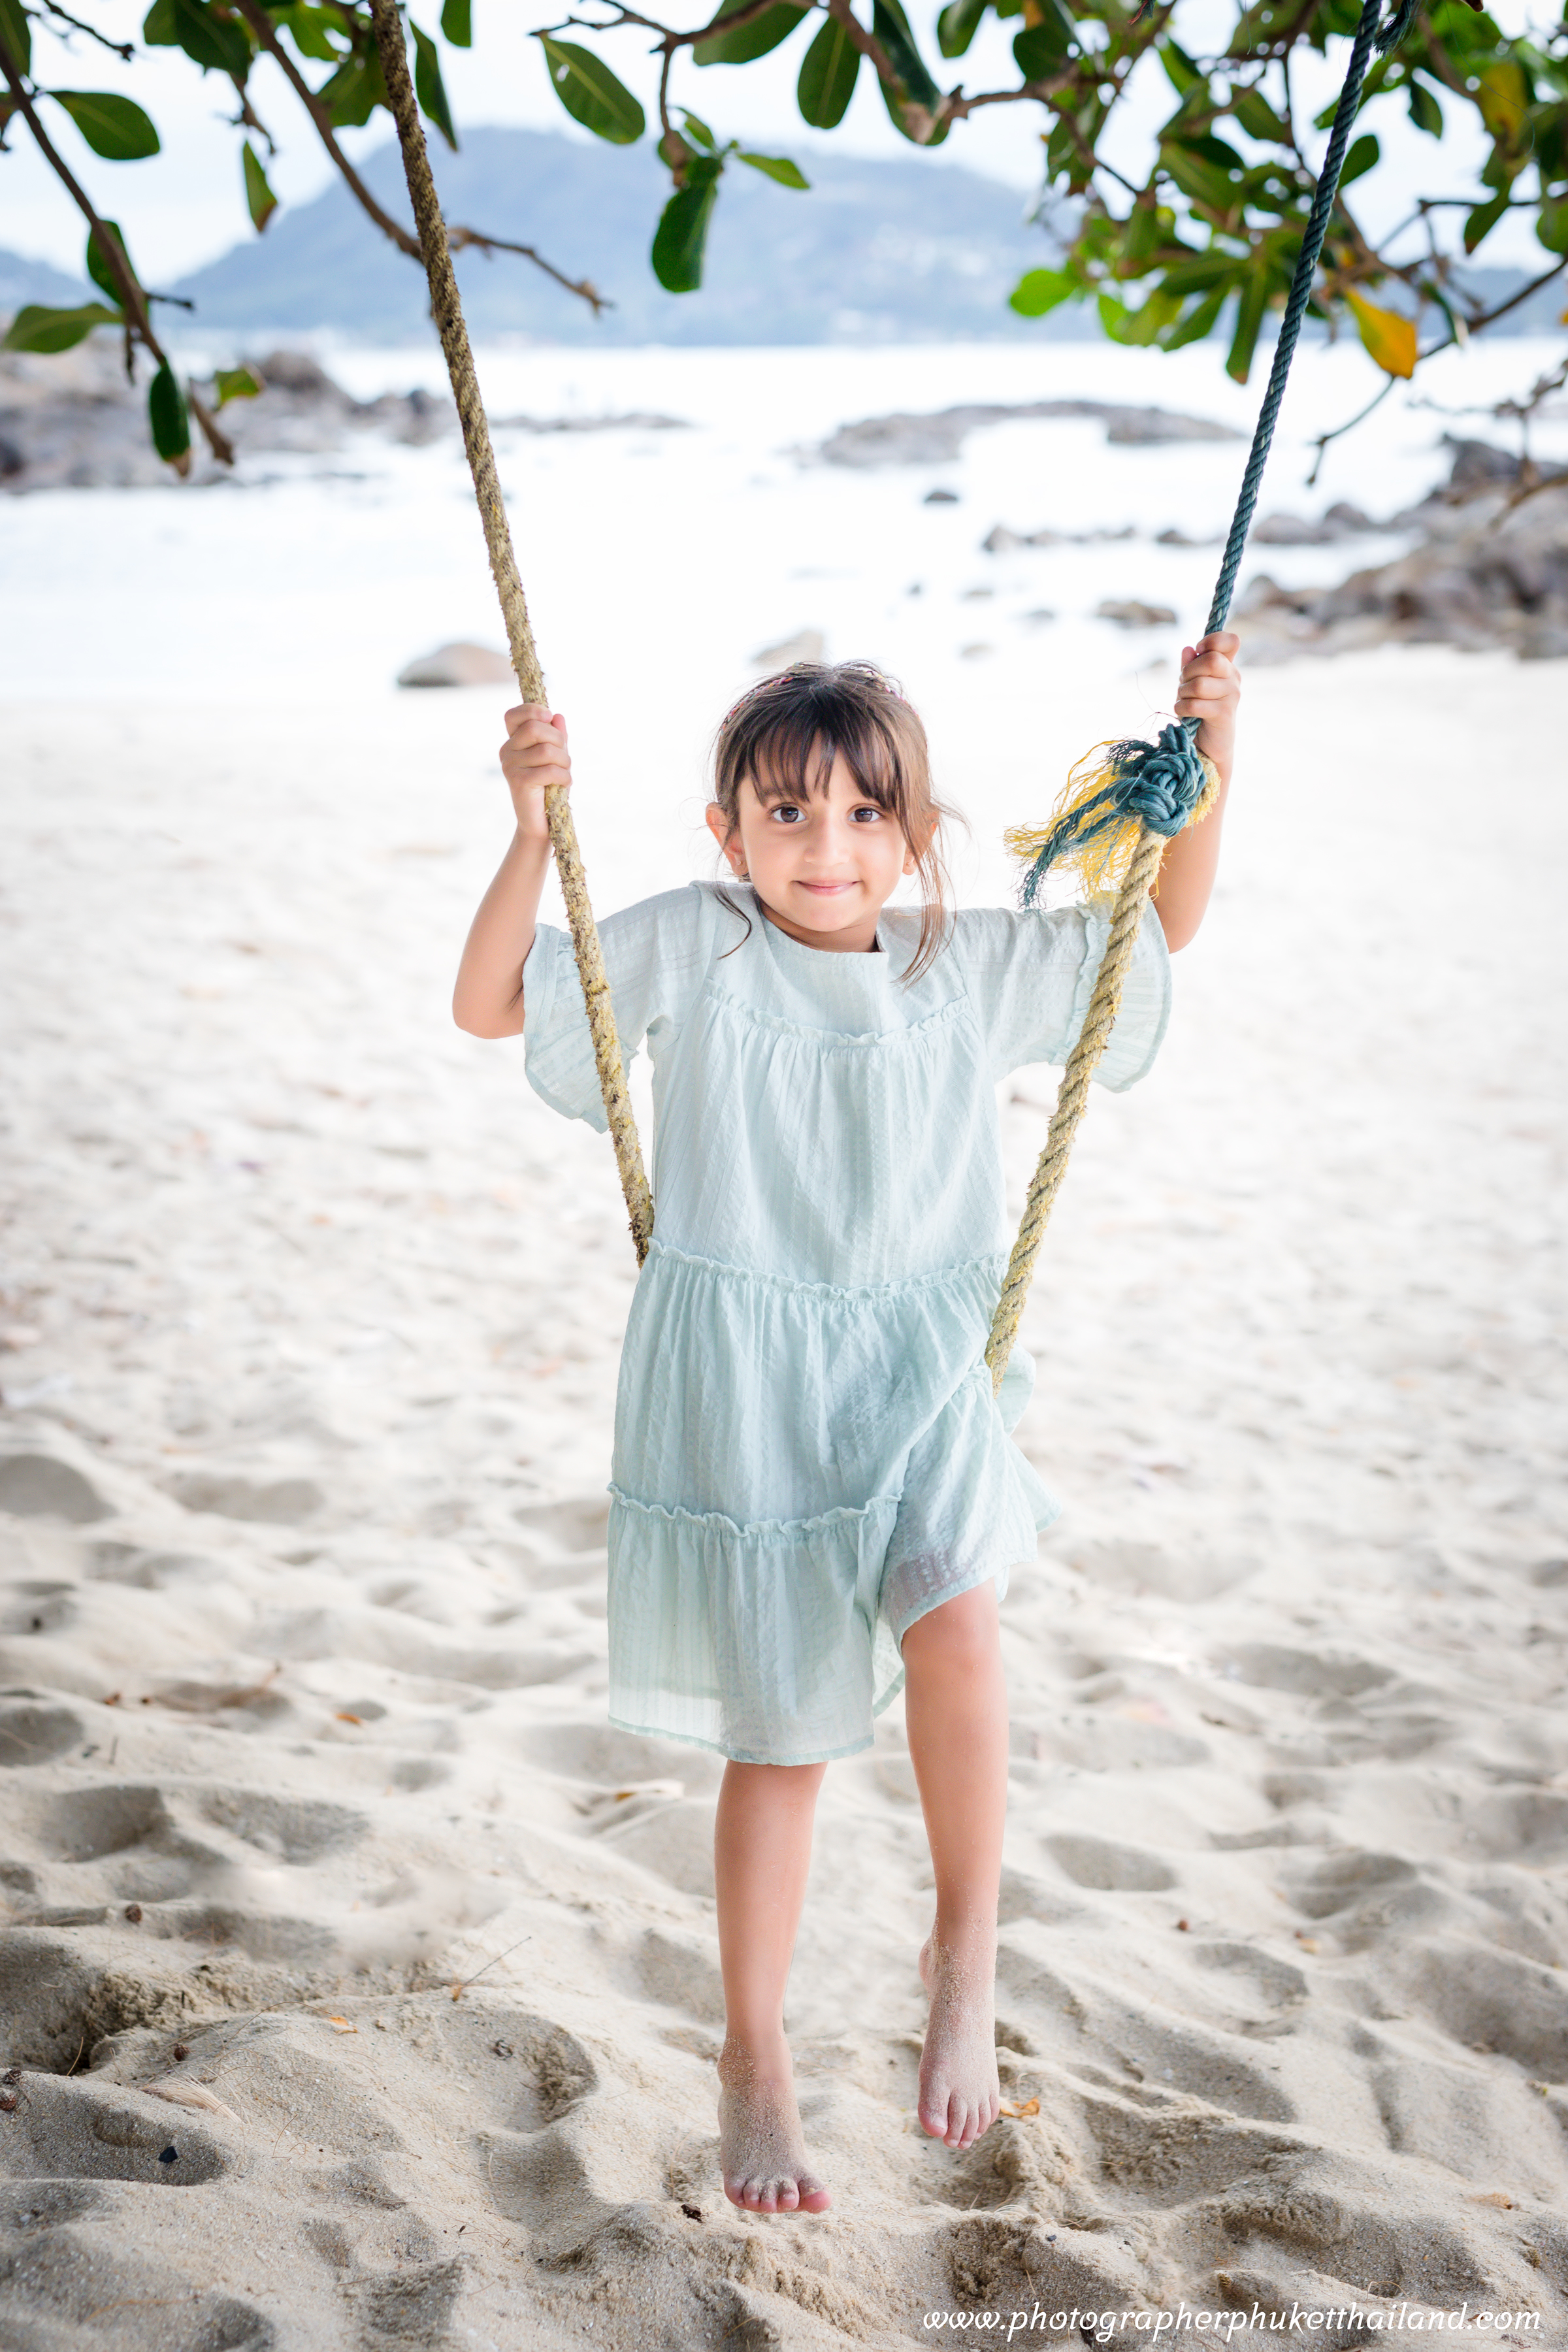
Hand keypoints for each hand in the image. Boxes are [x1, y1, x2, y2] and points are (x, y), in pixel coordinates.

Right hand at [500, 703, 569, 840]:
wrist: (542, 822)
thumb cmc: (550, 788)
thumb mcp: (556, 758)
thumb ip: (556, 737)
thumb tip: (558, 716)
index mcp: (513, 742)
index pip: (513, 715)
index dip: (533, 710)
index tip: (549, 718)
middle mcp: (507, 751)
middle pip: (535, 728)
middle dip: (559, 740)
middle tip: (564, 758)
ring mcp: (510, 766)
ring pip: (546, 750)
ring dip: (565, 762)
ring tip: (565, 774)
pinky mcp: (518, 782)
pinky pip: (549, 770)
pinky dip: (564, 777)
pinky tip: (563, 784)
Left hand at [1173, 632, 1239, 785]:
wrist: (1208, 745)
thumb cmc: (1198, 711)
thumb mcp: (1190, 685)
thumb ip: (1190, 666)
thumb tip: (1187, 649)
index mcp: (1227, 666)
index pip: (1230, 641)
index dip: (1212, 640)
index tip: (1198, 651)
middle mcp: (1233, 678)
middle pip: (1211, 660)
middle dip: (1188, 672)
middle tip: (1183, 685)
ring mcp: (1232, 695)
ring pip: (1200, 684)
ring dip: (1183, 693)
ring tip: (1183, 701)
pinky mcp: (1224, 714)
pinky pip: (1196, 704)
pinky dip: (1182, 708)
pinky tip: (1183, 712)